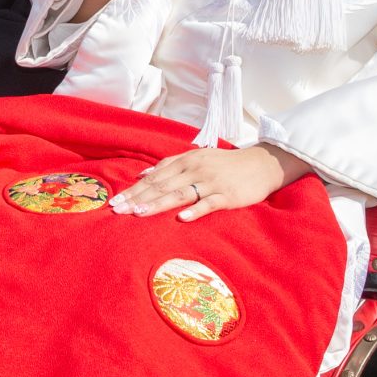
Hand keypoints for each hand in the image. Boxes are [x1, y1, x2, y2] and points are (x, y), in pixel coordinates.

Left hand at [111, 143, 309, 221]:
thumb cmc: (225, 164)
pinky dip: (195, 210)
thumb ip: (170, 165)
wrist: (261, 164)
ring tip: (138, 213)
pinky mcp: (227, 195)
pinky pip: (208, 203)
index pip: (154, 176)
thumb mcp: (197, 158)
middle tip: (117, 211)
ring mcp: (211, 182)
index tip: (115, 201)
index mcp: (186, 161)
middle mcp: (195, 170)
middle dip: (137, 199)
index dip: (134, 189)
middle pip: (162, 185)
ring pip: (180, 194)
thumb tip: (142, 174)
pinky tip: (181, 218)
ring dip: (158, 204)